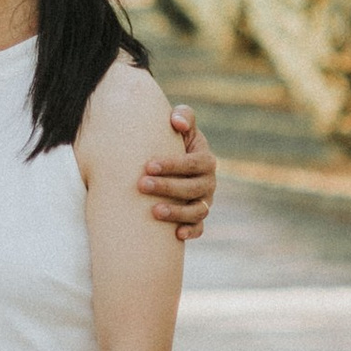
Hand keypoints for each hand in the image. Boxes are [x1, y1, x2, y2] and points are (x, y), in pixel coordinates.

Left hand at [142, 104, 216, 240]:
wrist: (169, 163)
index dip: (172, 165)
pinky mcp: (198, 218)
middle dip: (167, 187)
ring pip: (197, 211)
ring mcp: (204, 201)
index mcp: (205, 159)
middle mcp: (209, 182)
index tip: (148, 166)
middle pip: (192, 188)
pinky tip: (176, 235)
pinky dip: (191, 232)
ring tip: (153, 212)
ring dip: (177, 212)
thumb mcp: (179, 125)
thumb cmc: (171, 140)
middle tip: (141, 185)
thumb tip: (177, 122)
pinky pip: (199, 228)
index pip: (193, 163)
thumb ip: (183, 115)